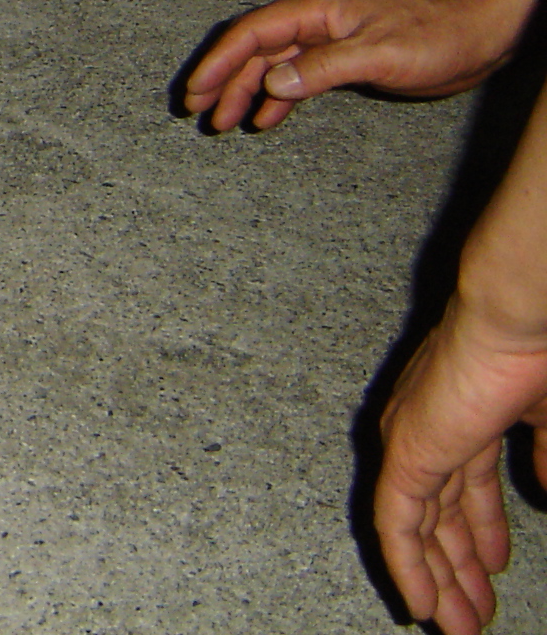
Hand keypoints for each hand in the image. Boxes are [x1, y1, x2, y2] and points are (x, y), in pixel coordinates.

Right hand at [183, 0, 534, 131]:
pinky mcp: (344, 57)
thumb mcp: (379, 54)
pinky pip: (298, 76)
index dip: (220, 61)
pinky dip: (279, 97)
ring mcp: (329, 38)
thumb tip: (273, 83)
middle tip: (199, 110)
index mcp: (318, 9)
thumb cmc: (438, 35)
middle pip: (255, 48)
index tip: (198, 89)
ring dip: (247, 91)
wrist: (481, 32)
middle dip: (223, 79)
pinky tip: (268, 118)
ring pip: (273, 64)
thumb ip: (323, 68)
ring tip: (224, 122)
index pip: (253, 32)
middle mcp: (317, 20)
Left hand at [377, 296, 546, 634]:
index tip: (492, 572)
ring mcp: (413, 444)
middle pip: (439, 517)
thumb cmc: (538, 358)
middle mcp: (428, 433)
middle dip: (458, 570)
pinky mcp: (406, 455)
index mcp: (461, 421)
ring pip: (417, 529)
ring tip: (456, 625)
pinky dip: (408, 567)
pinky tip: (420, 604)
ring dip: (437, 581)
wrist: (518, 325)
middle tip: (472, 616)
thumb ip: (546, 459)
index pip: (462, 491)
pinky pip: (397, 523)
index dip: (479, 534)